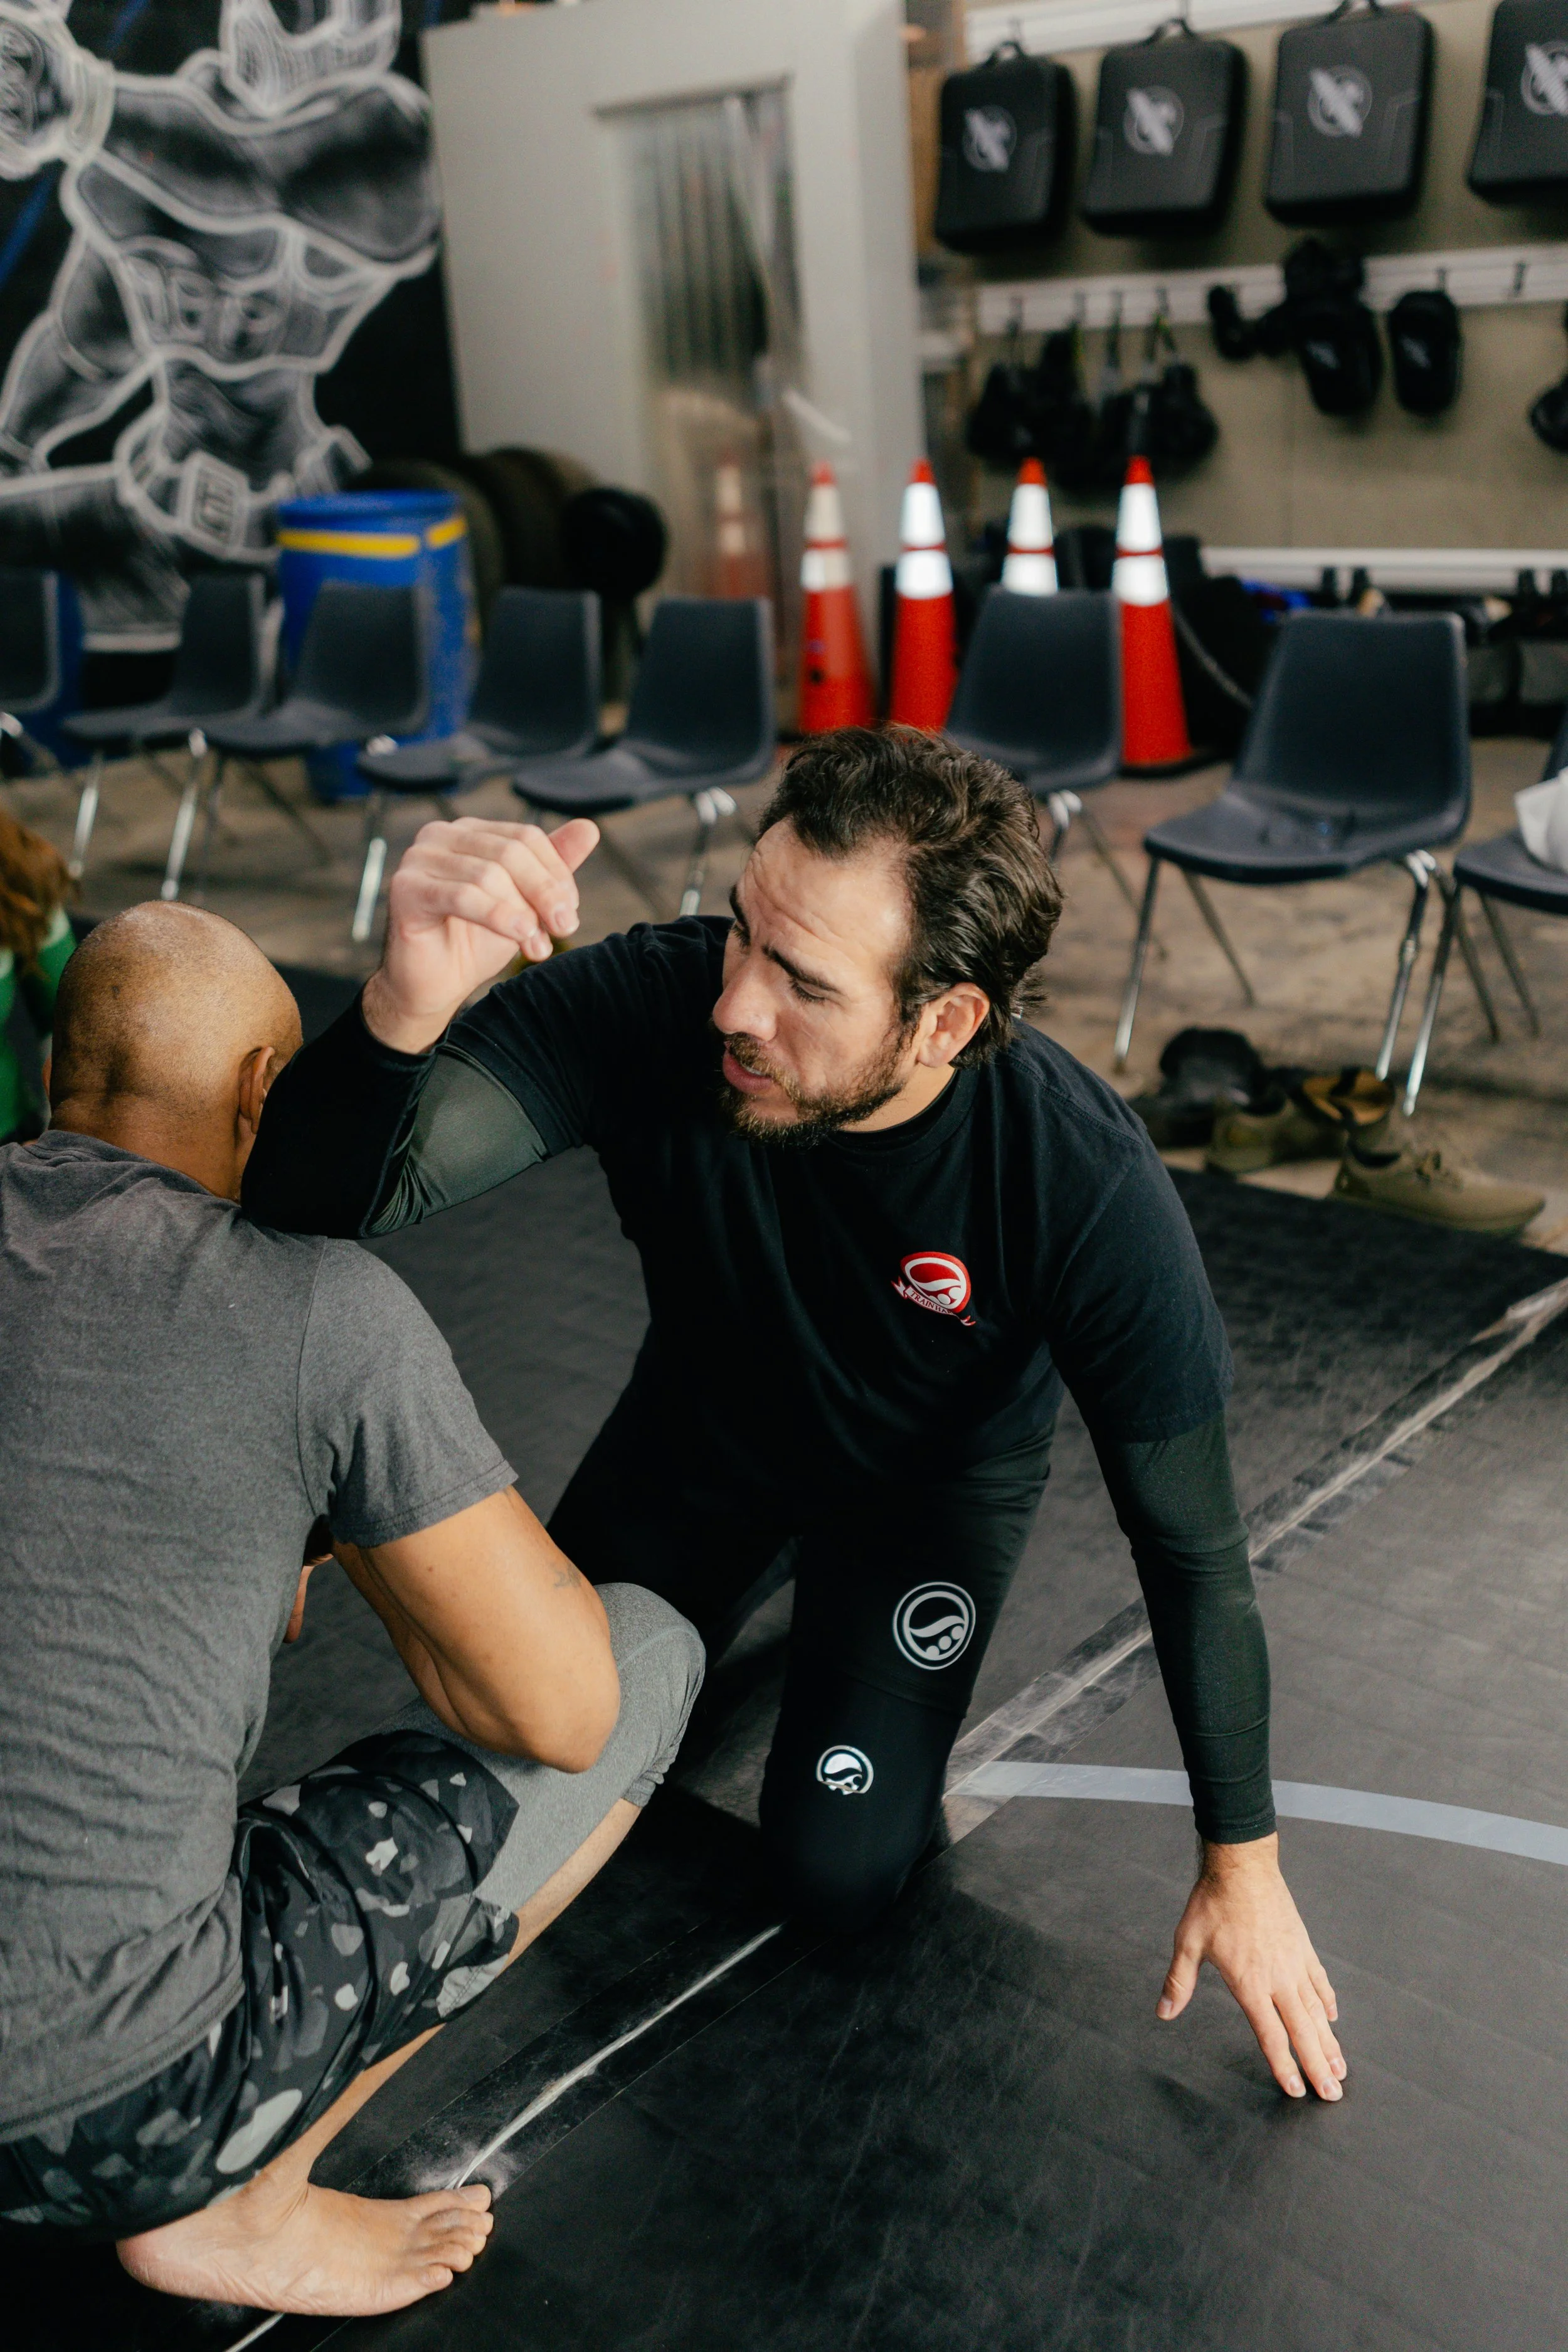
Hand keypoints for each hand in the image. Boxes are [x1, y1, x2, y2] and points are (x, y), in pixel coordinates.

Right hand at [363, 815, 599, 1054]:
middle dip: (544, 893)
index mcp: (470, 832)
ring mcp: (418, 858)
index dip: (556, 873)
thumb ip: (552, 866)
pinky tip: (519, 936)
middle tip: (564, 928)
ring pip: (489, 874)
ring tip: (537, 946)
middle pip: (510, 852)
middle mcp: (440, 835)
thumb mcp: (524, 903)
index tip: (570, 910)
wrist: (434, 986)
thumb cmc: (475, 942)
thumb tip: (589, 828)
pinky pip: (462, 896)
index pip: (526, 837)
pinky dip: (498, 916)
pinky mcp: (405, 888)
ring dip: (522, 913)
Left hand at [1158, 1834, 1344, 2101]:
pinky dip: (1327, 2001)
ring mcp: (1294, 1961)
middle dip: (1317, 2066)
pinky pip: (1319, 1980)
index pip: (1271, 2035)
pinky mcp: (1302, 1945)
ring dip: (1329, 2042)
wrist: (1242, 1865)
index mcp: (1250, 1982)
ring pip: (1317, 2011)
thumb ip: (1179, 1981)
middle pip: (1303, 2031)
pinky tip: (1332, 2017)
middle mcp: (1278, 1978)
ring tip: (1340, 2068)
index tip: (1297, 2091)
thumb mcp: (1188, 1942)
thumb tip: (1164, 2011)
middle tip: (1333, 2094)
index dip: (1284, 2065)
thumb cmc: (1213, 1903)